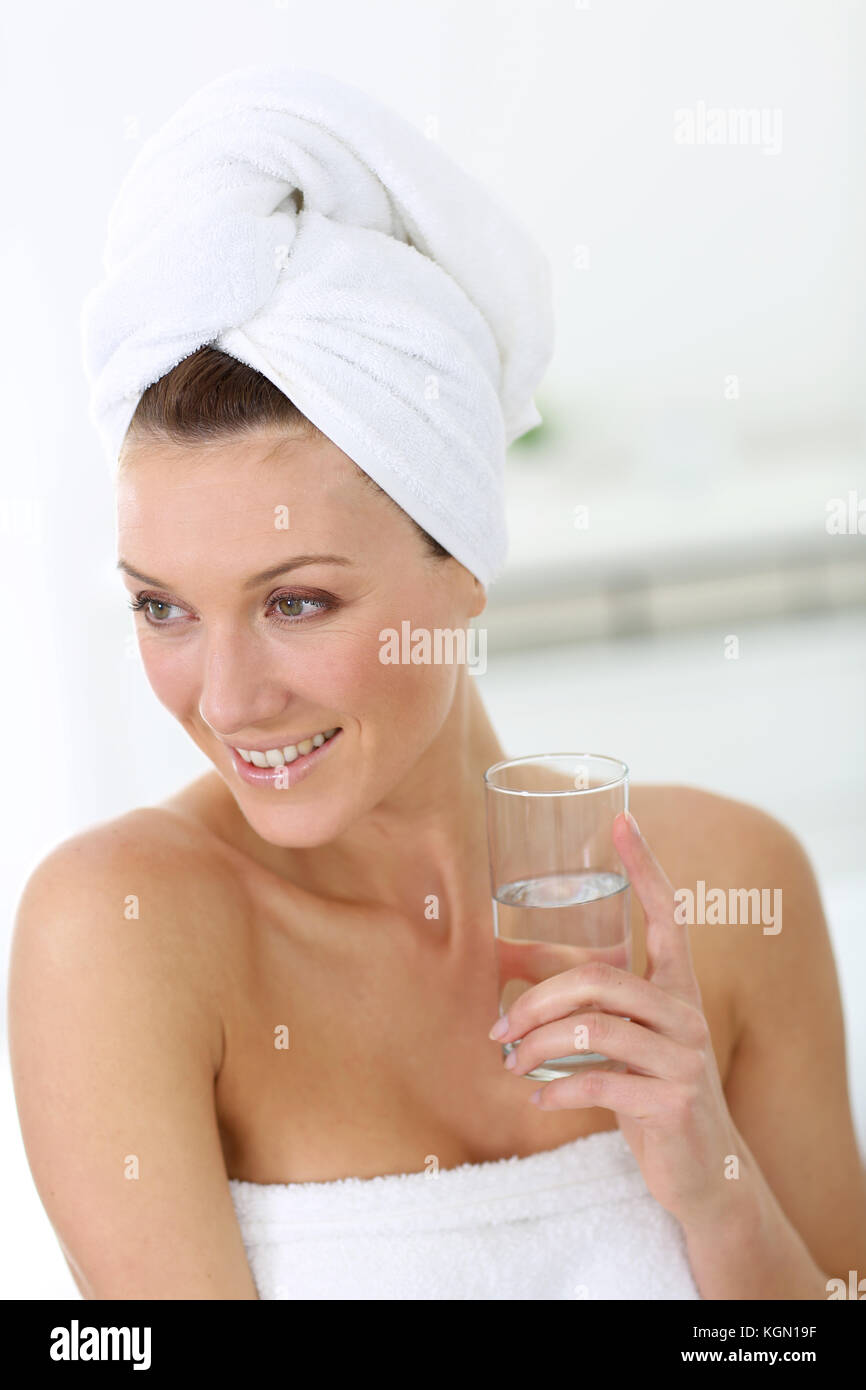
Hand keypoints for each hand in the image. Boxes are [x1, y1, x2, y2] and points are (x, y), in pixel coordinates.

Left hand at [489, 810, 738, 1226]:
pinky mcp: (673, 1102)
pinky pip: (599, 1083)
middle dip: (535, 1000)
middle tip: (498, 1029)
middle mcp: (688, 1013)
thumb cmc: (651, 1089)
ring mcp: (686, 1058)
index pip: (667, 914)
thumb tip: (503, 956)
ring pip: (593, 1029)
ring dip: (536, 1047)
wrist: (705, 1171)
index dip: (646, 867)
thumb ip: (582, 999)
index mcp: (678, 986)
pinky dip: (557, 1090)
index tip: (622, 820)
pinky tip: (538, 1100)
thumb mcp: (624, 1038)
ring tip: (511, 1065)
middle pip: (600, 979)